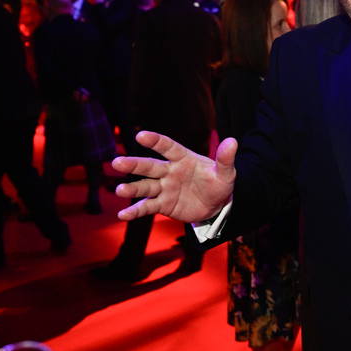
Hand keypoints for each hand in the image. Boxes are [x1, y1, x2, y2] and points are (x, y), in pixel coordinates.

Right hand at [111, 130, 237, 222]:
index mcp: (183, 158)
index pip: (167, 147)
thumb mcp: (226, 173)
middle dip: (134, 165)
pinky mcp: (162, 204)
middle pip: (149, 166)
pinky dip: (135, 211)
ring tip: (119, 191)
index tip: (141, 135)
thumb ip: (225, 159)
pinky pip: (147, 207)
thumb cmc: (218, 183)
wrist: (216, 205)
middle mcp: (169, 171)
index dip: (155, 141)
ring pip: (145, 187)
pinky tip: (122, 215)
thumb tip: (233, 141)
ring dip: (132, 189)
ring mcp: (164, 188)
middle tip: (117, 162)